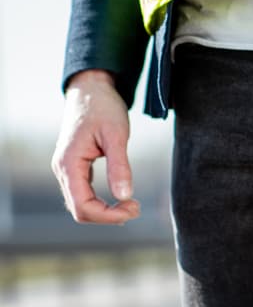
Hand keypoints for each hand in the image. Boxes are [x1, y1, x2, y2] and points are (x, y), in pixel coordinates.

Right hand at [51, 70, 140, 223]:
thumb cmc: (103, 108)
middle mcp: (63, 170)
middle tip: (136, 207)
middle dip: (108, 216)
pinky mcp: (76, 167)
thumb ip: (120, 166)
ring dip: (105, 211)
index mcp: (69, 164)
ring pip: (81, 204)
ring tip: (132, 204)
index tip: (134, 207)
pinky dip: (102, 202)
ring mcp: (67, 169)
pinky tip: (121, 198)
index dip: (108, 215)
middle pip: (80, 210)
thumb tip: (125, 196)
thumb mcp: (116, 135)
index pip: (82, 206)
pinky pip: (84, 194)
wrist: (91, 90)